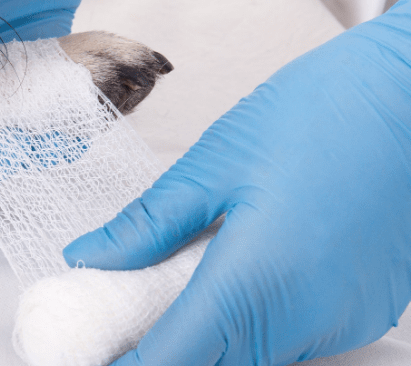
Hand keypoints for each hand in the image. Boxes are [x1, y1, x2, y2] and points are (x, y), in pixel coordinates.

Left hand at [63, 0, 410, 364]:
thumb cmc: (323, 112)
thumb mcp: (217, 162)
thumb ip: (148, 224)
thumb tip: (90, 256)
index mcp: (259, 279)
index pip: (175, 359)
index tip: (92, 356)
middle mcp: (308, 316)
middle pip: (212, 365)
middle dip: (160, 352)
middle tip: (119, 318)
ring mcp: (343, 320)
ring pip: (252, 357)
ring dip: (207, 339)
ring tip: (170, 290)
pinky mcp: (363, 310)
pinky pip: (292, 339)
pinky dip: (251, 325)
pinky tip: (232, 279)